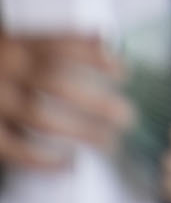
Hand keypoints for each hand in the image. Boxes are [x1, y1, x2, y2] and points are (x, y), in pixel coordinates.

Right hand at [0, 35, 130, 168]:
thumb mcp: (12, 41)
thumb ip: (51, 41)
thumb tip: (103, 36)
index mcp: (14, 44)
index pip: (60, 45)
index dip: (95, 57)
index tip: (123, 72)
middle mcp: (3, 69)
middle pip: (56, 83)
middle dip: (96, 100)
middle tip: (126, 116)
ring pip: (40, 116)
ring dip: (79, 130)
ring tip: (108, 142)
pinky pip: (13, 148)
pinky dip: (43, 159)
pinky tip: (68, 165)